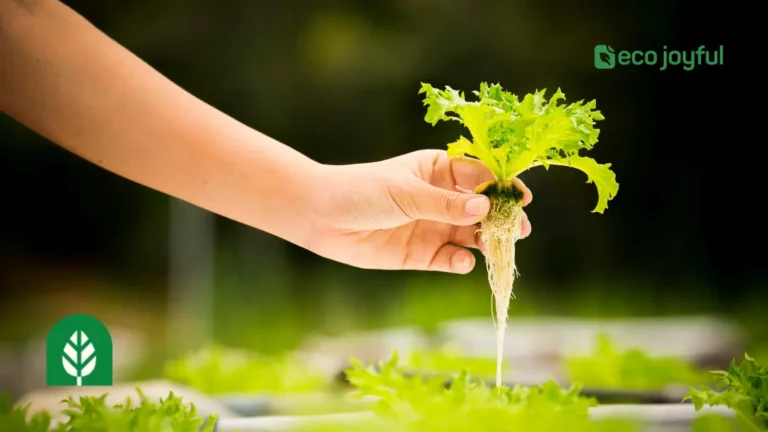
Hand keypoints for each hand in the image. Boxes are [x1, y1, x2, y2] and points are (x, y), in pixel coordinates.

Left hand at [305, 150, 531, 273]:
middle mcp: (441, 198)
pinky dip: (460, 261)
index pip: (479, 175)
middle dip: (501, 219)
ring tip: (499, 248)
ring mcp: (433, 226)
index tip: (520, 197)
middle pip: (481, 209)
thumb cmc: (362, 190)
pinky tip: (463, 261)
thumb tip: (485, 207)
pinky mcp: (422, 254)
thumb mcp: (406, 193)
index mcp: (439, 170)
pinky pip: (450, 259)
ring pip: (470, 236)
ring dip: (486, 242)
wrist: (322, 217)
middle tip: (520, 229)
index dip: (501, 186)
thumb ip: (445, 203)